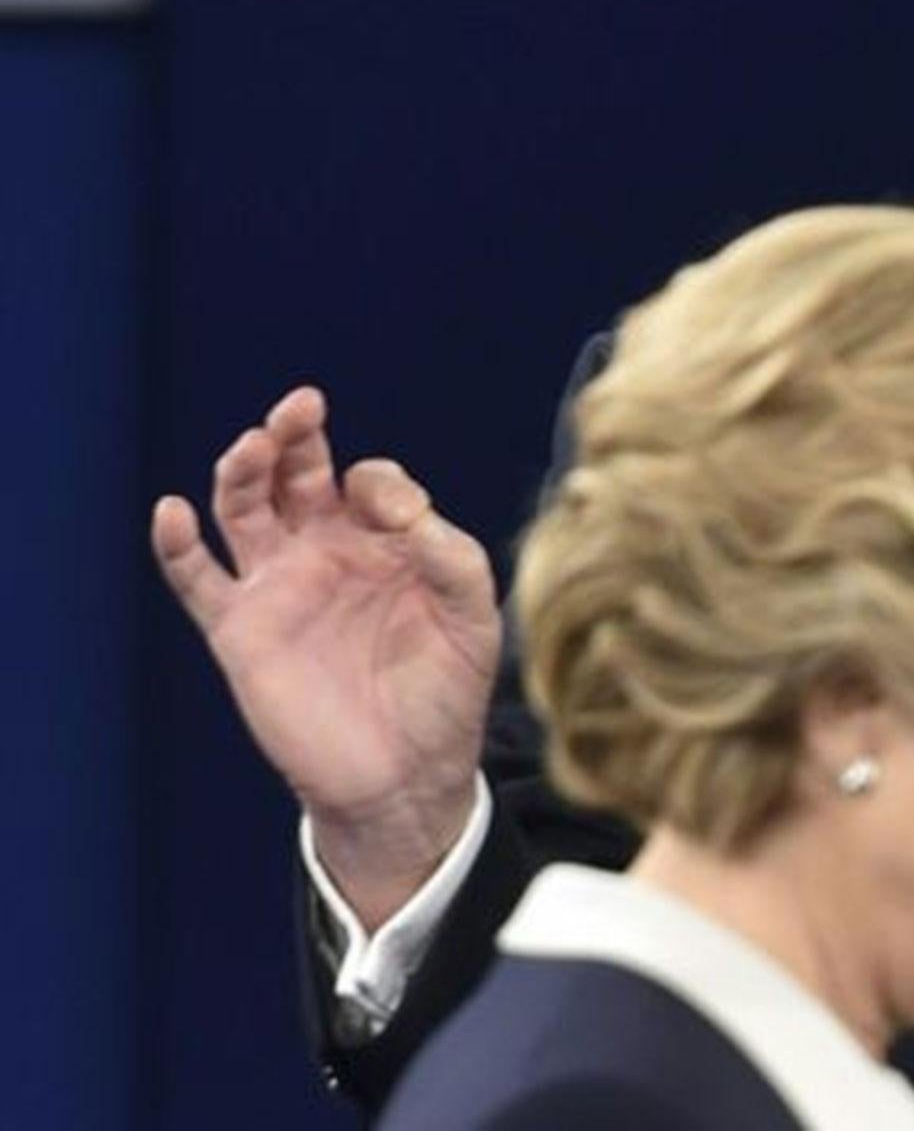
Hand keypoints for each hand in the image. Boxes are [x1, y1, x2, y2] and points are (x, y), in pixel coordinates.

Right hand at [150, 386, 500, 928]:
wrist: (406, 777)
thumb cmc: (446, 692)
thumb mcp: (472, 616)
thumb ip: (451, 555)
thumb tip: (399, 506)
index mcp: (386, 541)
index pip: (370, 480)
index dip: (379, 482)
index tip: (399, 514)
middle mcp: (327, 551)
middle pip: (298, 471)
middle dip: (295, 433)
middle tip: (300, 406)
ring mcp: (279, 586)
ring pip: (243, 507)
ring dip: (242, 470)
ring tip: (252, 446)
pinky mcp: (239, 630)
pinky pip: (196, 577)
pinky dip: (176, 543)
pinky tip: (172, 512)